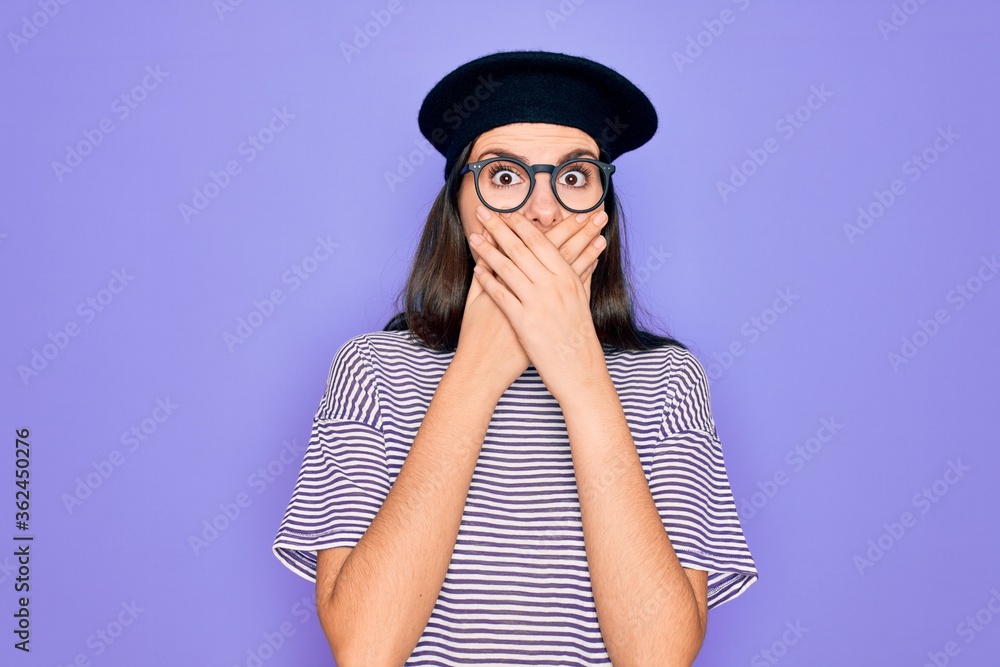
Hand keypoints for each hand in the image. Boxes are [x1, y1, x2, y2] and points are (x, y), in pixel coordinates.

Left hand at [454, 205, 607, 397]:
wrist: (578, 369)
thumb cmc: (579, 336)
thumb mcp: (584, 301)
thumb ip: (584, 274)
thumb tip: (591, 253)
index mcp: (568, 277)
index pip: (541, 242)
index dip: (520, 224)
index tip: (506, 212)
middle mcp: (553, 286)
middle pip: (521, 249)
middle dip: (500, 228)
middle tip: (483, 212)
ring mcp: (538, 303)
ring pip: (508, 268)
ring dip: (488, 249)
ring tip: (474, 237)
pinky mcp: (525, 322)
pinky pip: (502, 295)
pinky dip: (488, 280)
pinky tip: (476, 269)